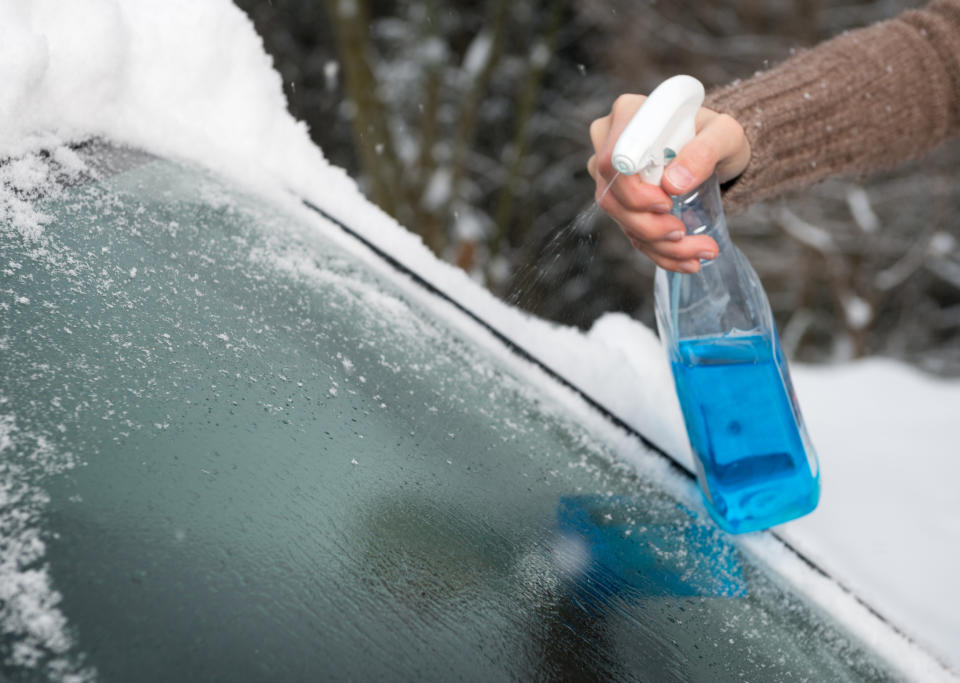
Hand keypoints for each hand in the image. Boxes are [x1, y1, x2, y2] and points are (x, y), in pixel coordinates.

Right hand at [587, 94, 749, 272]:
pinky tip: (687, 260)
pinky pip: (631, 232)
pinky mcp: (621, 201)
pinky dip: (659, 252)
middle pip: (611, 197)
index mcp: (630, 115)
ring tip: (699, 251)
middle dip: (649, 226)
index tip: (667, 203)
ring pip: (621, 220)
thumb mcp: (725, 134)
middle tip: (684, 233)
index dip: (633, 190)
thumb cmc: (717, 135)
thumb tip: (674, 183)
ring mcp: (612, 175)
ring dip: (659, 245)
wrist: (716, 152)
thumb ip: (704, 151)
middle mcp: (610, 144)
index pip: (614, 160)